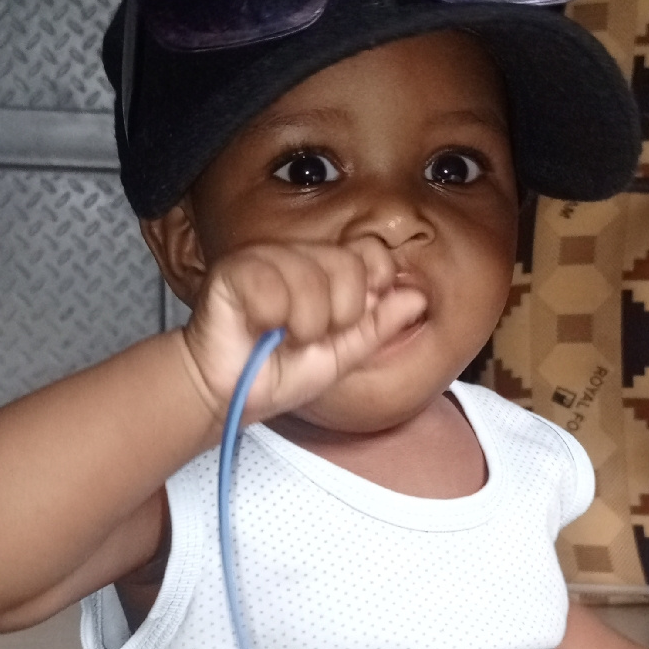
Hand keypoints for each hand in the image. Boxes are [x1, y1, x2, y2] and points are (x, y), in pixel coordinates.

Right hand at [178, 238, 426, 423]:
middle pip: (348, 265)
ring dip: (303, 326)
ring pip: (311, 278)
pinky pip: (271, 286)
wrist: (229, 396)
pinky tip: (258, 327)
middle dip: (337, 317)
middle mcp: (300, 257)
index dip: (372, 287)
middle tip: (309, 336)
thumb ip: (378, 326)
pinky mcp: (234, 270)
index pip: (372, 253)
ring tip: (283, 337)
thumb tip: (418, 297)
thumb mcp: (343, 356)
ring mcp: (267, 258)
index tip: (350, 321)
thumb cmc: (279, 374)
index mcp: (328, 271)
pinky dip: (269, 318)